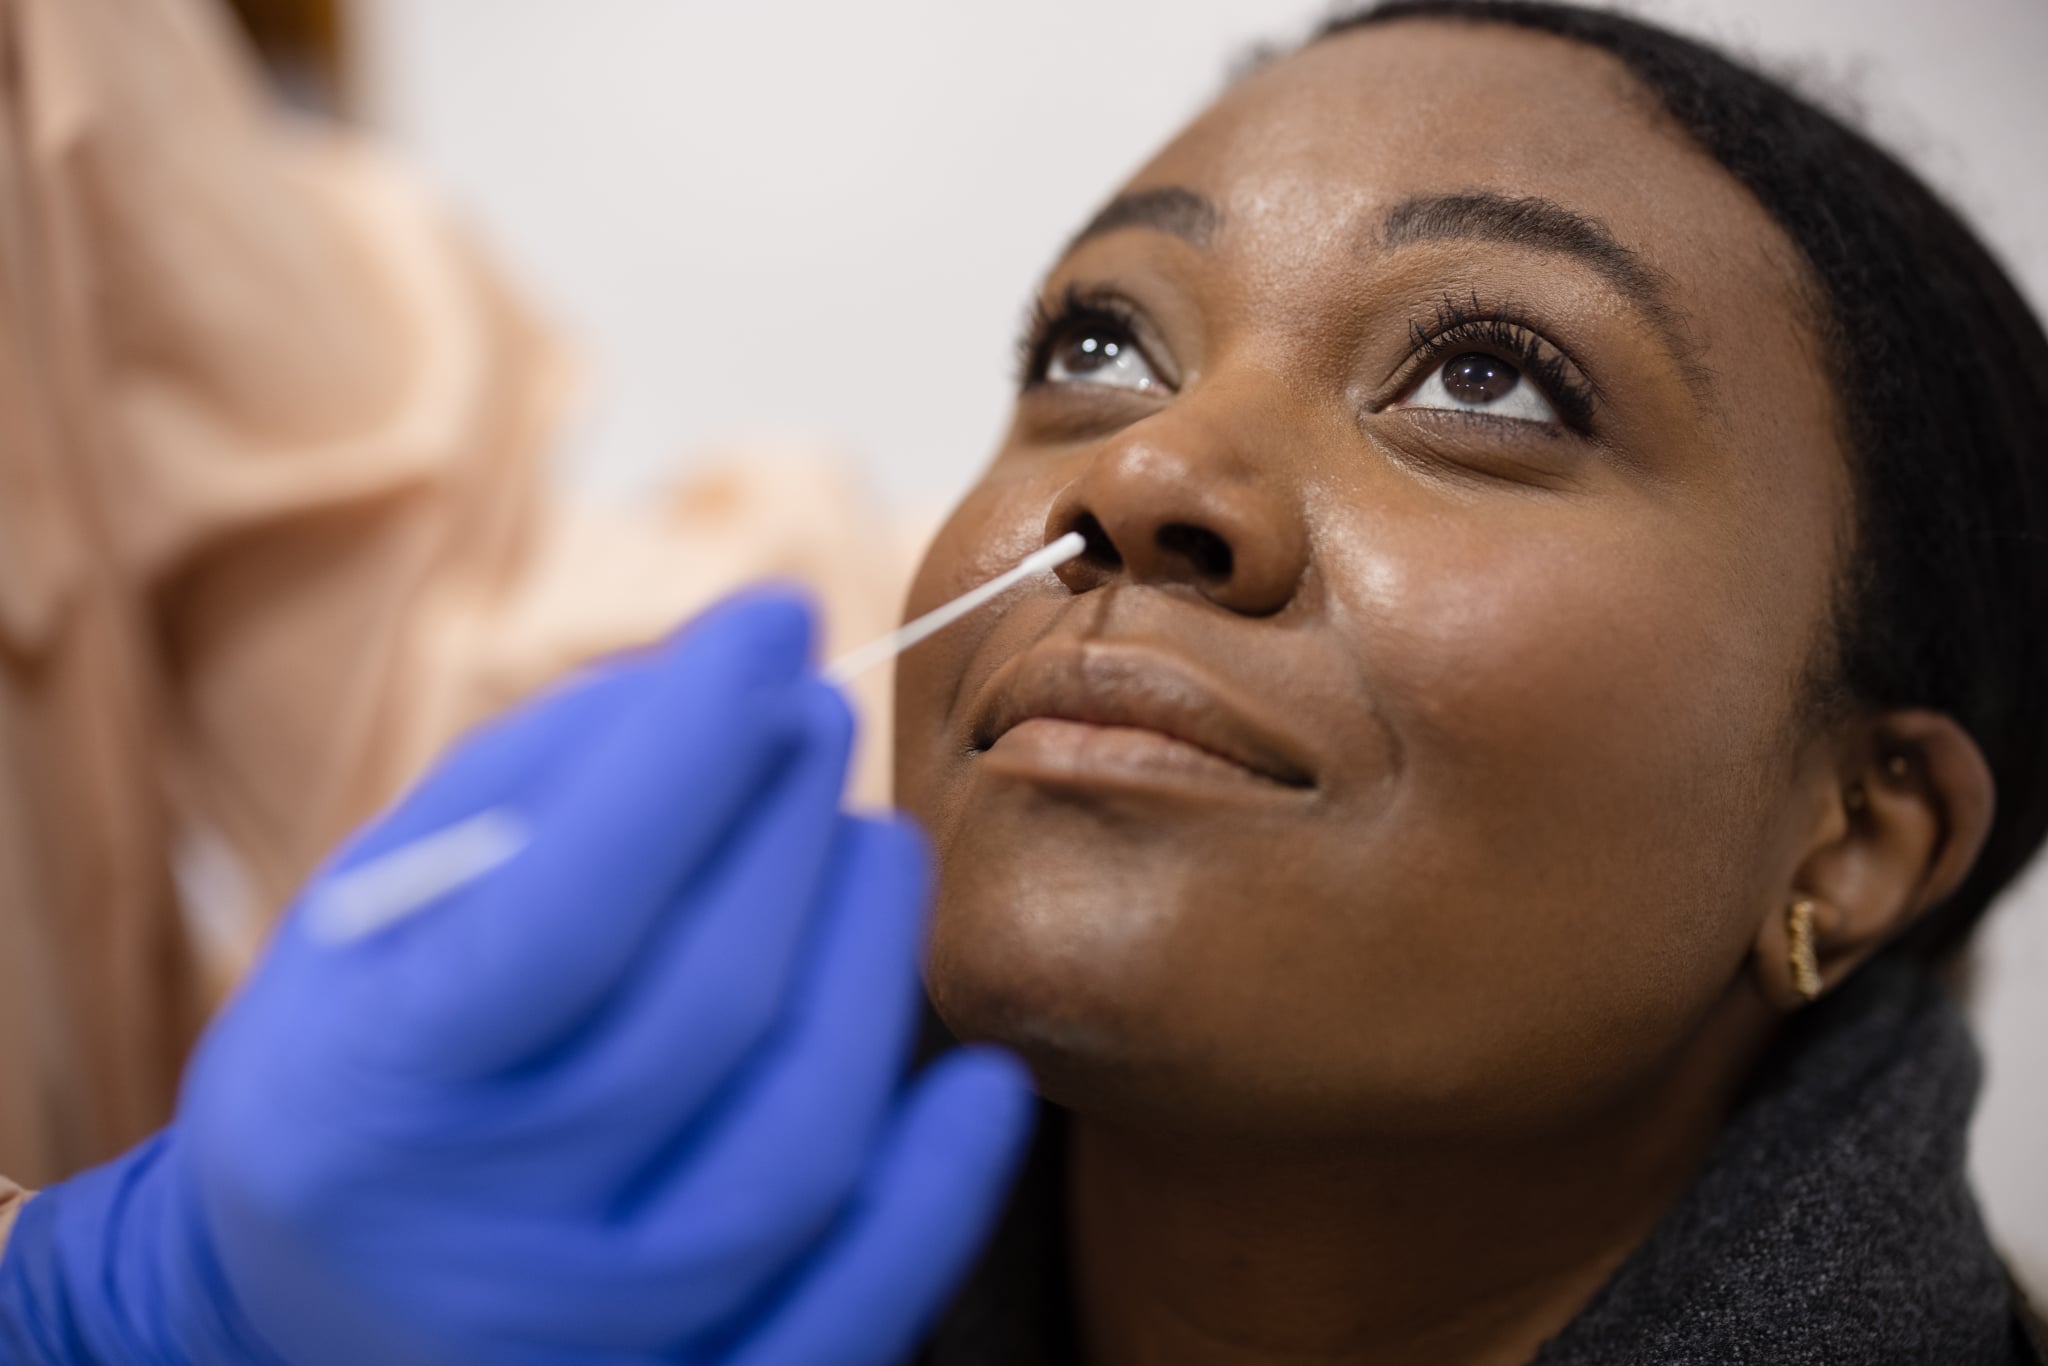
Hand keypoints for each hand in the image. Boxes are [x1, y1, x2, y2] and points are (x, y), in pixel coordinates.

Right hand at [0, 591, 1032, 1364]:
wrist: (305, 1297)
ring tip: (873, 844)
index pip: (566, 911)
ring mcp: (593, 1340)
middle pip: (704, 1013)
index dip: (689, 751)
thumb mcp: (383, 905)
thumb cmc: (367, 1052)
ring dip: (868, 966)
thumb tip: (734, 677)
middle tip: (817, 719)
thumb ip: (541, 782)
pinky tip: (980, 1081)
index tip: (774, 613)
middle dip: (785, 829)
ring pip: (796, 1150)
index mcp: (368, 1099)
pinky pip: (852, 1313)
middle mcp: (479, 1244)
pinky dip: (935, 1195)